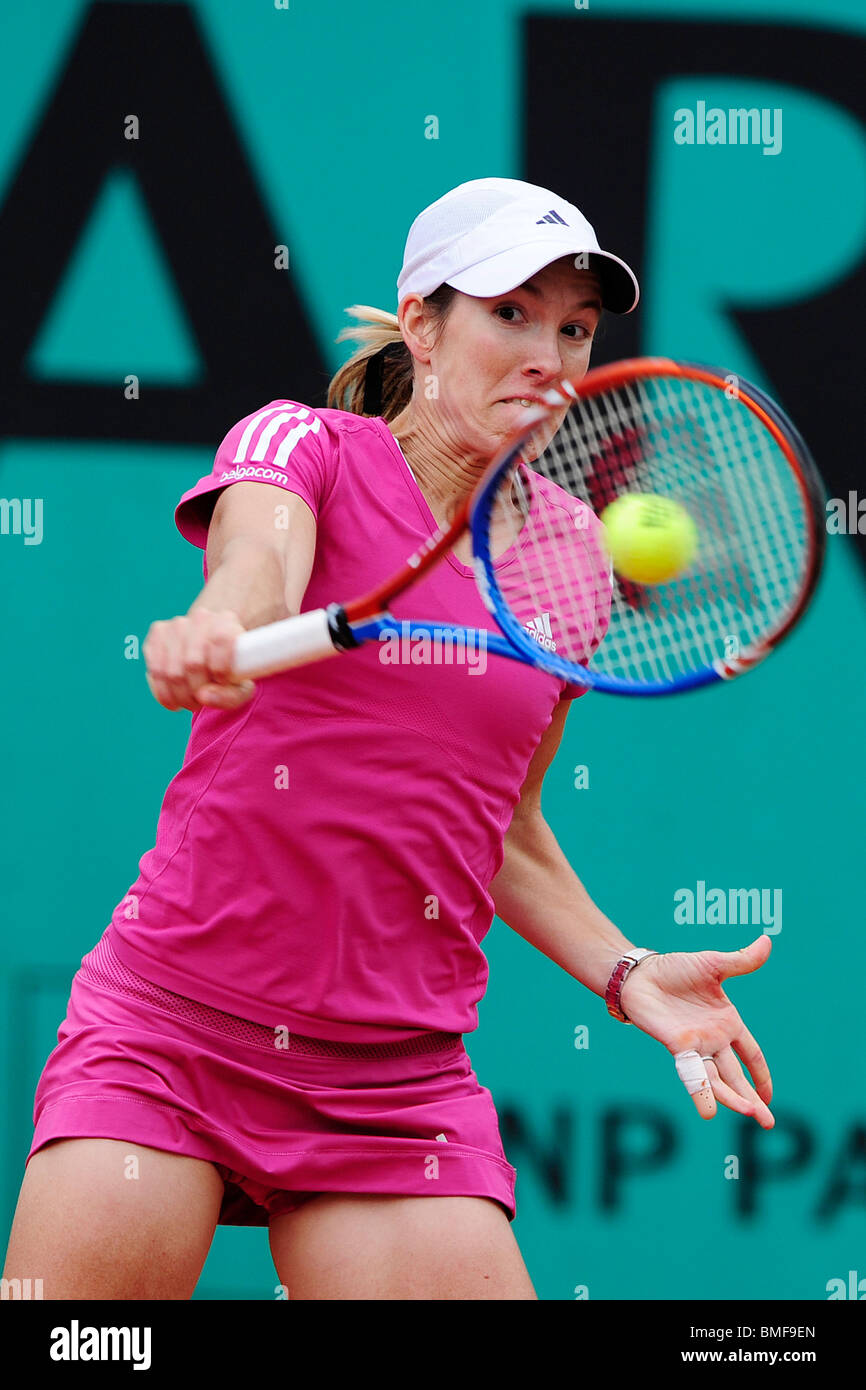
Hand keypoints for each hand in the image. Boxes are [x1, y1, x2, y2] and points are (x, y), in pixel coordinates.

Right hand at [143, 608, 254, 711]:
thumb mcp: (241, 686)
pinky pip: (154, 671)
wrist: (210, 646)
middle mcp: (200, 619)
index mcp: (226, 623)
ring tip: (188, 701)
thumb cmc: (229, 670)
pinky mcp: (157, 634)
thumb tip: (202, 697)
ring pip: (171, 672)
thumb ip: (230, 696)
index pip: (220, 640)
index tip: (221, 682)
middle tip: (201, 701)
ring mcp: (176, 625)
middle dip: (196, 692)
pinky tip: (173, 697)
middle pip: (192, 663)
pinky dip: (163, 692)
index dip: (220, 669)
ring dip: (179, 696)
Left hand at [617, 936, 773, 1127]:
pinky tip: (709, 1112)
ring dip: (734, 1099)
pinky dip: (701, 1092)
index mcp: (727, 1023)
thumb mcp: (714, 964)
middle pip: (737, 1075)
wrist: (640, 972)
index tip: (770, 1096)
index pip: (750, 1055)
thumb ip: (742, 960)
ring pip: (719, 1079)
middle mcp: (713, 1040)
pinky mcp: (677, 1047)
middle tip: (768, 1124)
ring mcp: (696, 1046)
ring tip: (752, 1116)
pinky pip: (693, 1073)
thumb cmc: (674, 968)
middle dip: (753, 1099)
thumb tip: (768, 940)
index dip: (761, 1074)